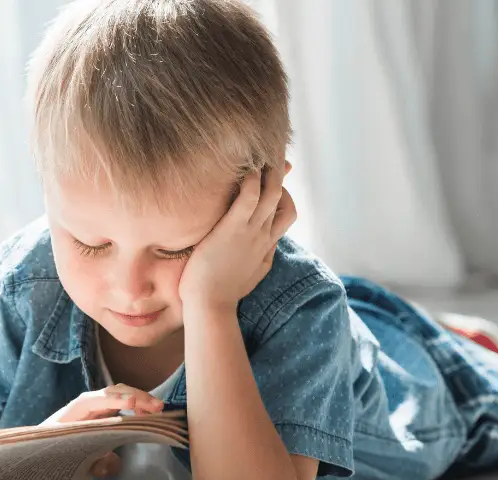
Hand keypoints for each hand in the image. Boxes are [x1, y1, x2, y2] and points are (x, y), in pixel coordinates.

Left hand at [42, 384, 163, 478]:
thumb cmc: (59, 451)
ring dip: (140, 399)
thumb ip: (93, 463)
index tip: (132, 404)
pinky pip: (123, 402)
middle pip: (112, 392)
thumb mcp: (73, 460)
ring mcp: (96, 405)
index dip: (113, 400)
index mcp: (73, 413)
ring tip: (158, 410)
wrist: (49, 446)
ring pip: (120, 394)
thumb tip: (110, 463)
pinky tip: (148, 414)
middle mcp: (85, 403)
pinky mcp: (104, 410)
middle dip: (135, 397)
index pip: (93, 401)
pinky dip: (138, 405)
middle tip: (157, 408)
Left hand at [178, 159, 296, 312]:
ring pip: (272, 194)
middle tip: (272, 159)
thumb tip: (268, 251)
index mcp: (266, 247)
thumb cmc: (222, 293)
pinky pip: (249, 198)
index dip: (285, 195)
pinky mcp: (233, 229)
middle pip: (283, 200)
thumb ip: (261, 258)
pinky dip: (251, 181)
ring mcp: (251, 233)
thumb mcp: (252, 275)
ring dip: (269, 173)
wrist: (210, 306)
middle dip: (279, 178)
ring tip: (261, 155)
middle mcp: (263, 237)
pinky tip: (246, 170)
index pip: (287, 214)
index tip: (276, 183)